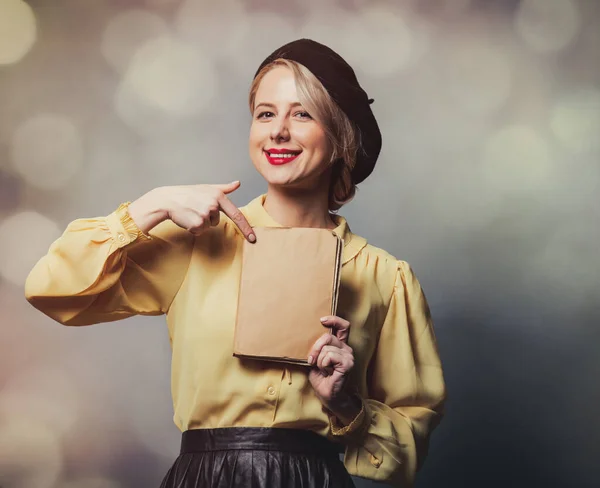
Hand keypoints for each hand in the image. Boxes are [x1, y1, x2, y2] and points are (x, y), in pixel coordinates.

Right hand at [128, 181, 255, 241]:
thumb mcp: (207, 188)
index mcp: (219, 196)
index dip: (246, 228)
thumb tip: (238, 183)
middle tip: (196, 208)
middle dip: (207, 218)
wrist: (168, 199)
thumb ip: (224, 188)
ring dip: (199, 223)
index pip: (237, 214)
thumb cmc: (188, 194)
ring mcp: (206, 214)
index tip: (253, 238)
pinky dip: (192, 228)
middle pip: (217, 221)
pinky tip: (186, 218)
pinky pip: (199, 231)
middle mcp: (214, 205)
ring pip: (208, 227)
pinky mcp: (198, 223)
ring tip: (190, 212)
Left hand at [307, 316, 354, 409]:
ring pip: (326, 348)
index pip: (343, 327)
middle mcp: (346, 349)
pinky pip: (329, 356)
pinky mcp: (348, 363)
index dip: (334, 320)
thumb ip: (317, 347)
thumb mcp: (315, 359)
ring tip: (323, 370)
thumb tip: (306, 335)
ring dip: (319, 361)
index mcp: (340, 346)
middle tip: (311, 360)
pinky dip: (323, 365)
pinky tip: (327, 372)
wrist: (328, 396)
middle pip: (328, 337)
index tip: (322, 320)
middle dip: (315, 349)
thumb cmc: (321, 378)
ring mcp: (348, 356)